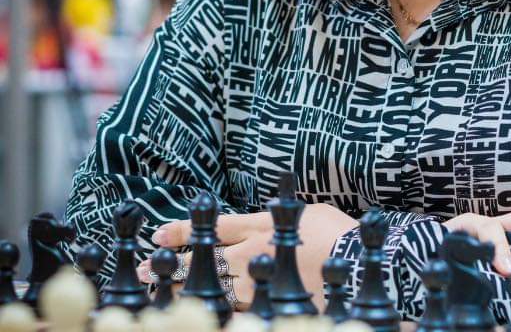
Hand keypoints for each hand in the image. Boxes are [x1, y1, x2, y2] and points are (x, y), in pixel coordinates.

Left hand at [138, 204, 357, 309]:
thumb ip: (279, 218)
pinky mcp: (267, 302)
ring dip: (183, 288)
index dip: (184, 229)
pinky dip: (213, 309)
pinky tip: (197, 313)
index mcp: (260, 224)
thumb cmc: (336, 232)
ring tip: (157, 296)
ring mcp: (257, 279)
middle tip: (141, 269)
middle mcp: (252, 250)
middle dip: (171, 262)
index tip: (157, 233)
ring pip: (212, 284)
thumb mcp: (306, 212)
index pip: (213, 225)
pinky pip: (233, 306)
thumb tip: (265, 218)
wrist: (355, 263)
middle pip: (204, 256)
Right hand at [443, 210, 510, 276]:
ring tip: (509, 272)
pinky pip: (466, 235)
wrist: (438, 265)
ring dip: (504, 247)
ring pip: (497, 227)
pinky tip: (484, 263)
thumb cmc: (481, 276)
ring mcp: (481, 228)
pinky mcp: (457, 232)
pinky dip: (476, 248)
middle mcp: (507, 227)